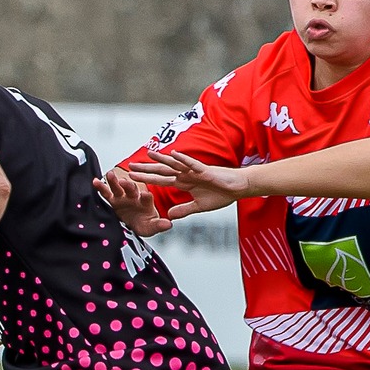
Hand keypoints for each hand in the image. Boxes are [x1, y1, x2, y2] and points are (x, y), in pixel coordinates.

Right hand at [92, 166, 171, 235]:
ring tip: (110, 175)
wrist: (137, 224)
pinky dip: (101, 187)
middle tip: (125, 182)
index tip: (145, 195)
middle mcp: (135, 197)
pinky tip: (96, 182)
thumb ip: (159, 225)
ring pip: (119, 187)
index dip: (146, 196)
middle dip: (128, 185)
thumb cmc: (145, 224)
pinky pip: (106, 193)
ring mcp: (123, 197)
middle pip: (132, 188)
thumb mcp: (152, 227)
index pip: (147, 197)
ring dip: (114, 181)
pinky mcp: (114, 200)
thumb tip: (168, 224)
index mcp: (146, 202)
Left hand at [125, 149, 250, 217]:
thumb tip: (169, 215)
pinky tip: (175, 154)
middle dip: (147, 169)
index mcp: (184, 183)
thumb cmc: (221, 194)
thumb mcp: (199, 206)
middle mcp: (186, 175)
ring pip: (175, 164)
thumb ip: (184, 209)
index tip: (132, 179)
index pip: (161, 180)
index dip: (147, 180)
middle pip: (163, 171)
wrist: (238, 188)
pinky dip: (184, 160)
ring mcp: (195, 172)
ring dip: (162, 159)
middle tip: (130, 166)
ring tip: (149, 154)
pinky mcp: (206, 171)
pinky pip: (193, 164)